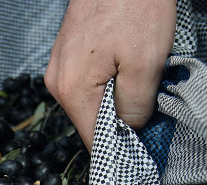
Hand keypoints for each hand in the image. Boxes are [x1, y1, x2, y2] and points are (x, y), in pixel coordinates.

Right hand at [44, 0, 175, 149]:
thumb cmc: (135, 5)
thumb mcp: (146, 63)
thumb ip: (135, 107)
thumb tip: (130, 131)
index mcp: (72, 89)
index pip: (94, 141)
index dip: (121, 148)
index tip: (143, 147)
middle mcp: (57, 81)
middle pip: (92, 123)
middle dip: (121, 121)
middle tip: (149, 104)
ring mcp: (60, 67)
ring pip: (93, 103)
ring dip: (117, 99)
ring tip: (139, 76)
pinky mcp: (68, 55)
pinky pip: (90, 84)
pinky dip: (111, 83)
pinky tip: (128, 64)